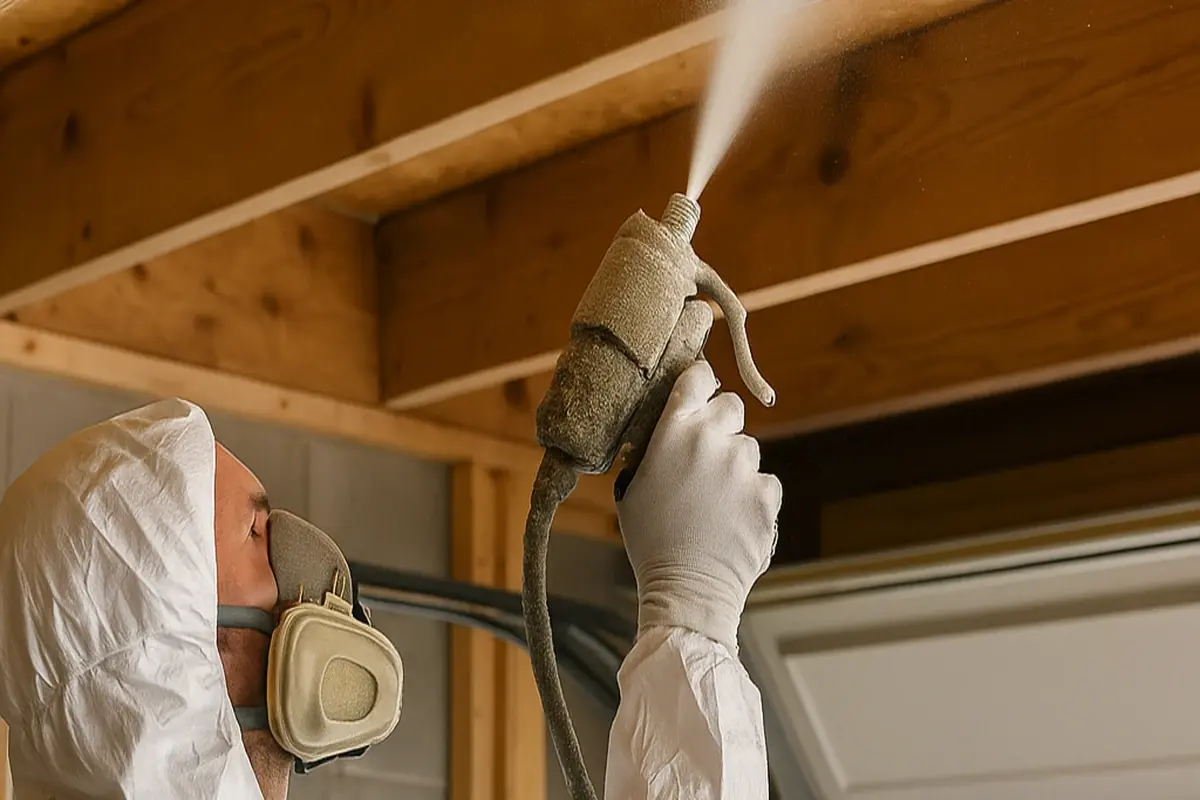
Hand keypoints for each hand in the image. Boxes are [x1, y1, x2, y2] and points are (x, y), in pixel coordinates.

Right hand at [617, 361, 782, 651]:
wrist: (688, 588)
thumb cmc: (652, 541)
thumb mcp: (632, 488)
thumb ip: (652, 450)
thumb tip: (666, 429)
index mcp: (671, 432)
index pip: (697, 377)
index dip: (700, 382)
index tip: (700, 392)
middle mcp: (709, 439)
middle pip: (731, 405)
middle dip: (721, 425)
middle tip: (706, 457)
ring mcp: (742, 465)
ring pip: (749, 448)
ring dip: (736, 466)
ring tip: (715, 502)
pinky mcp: (766, 492)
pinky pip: (764, 482)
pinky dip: (753, 497)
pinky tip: (732, 520)